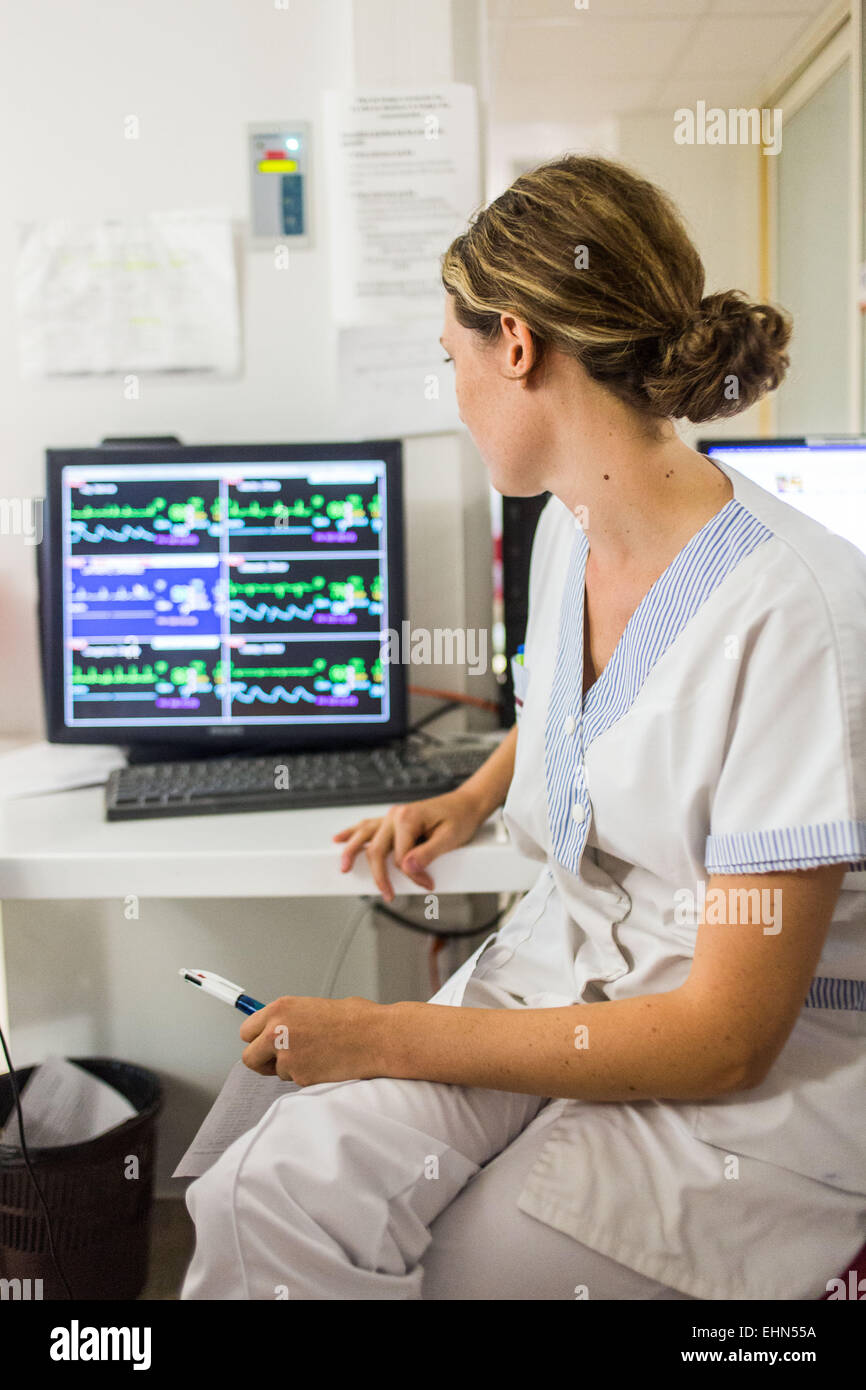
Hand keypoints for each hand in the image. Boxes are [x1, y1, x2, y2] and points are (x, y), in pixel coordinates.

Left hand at [239, 995, 387, 1084]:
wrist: (377, 1037)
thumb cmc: (355, 1019)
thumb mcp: (313, 1007)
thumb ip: (289, 1019)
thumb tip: (275, 1029)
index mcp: (280, 1009)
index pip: (247, 1031)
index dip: (257, 1039)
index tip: (263, 1043)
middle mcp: (277, 1031)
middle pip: (249, 1057)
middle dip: (263, 1061)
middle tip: (280, 1059)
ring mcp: (288, 1056)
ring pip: (276, 1072)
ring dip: (291, 1068)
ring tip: (318, 1055)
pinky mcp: (301, 1077)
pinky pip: (296, 1081)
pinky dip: (308, 1076)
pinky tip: (326, 1063)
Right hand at [332, 787, 483, 901]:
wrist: (467, 804)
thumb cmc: (461, 819)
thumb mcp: (450, 838)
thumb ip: (428, 853)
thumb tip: (407, 868)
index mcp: (408, 818)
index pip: (401, 857)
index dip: (412, 876)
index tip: (427, 886)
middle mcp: (395, 815)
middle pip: (377, 850)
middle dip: (380, 876)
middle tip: (388, 896)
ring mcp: (392, 816)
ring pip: (365, 835)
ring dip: (352, 851)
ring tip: (344, 869)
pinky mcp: (393, 819)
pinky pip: (367, 826)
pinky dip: (352, 833)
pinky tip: (338, 839)